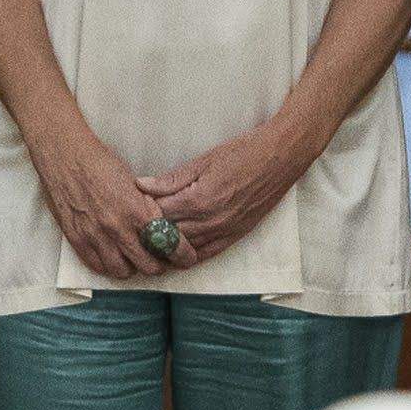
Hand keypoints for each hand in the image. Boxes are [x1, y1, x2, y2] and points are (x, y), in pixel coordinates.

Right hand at [30, 125, 173, 279]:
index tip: (186, 257)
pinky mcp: (77, 240)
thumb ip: (148, 208)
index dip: (182, 255)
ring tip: (135, 258)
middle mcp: (118, 228)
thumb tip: (162, 227)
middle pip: (149, 266)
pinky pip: (98, 267)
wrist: (66, 156)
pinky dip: (109, 266)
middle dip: (160, 265)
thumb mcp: (135, 183)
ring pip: (123, 272)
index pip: (168, 244)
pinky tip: (113, 257)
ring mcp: (96, 236)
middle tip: (161, 260)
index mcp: (137, 210)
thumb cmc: (100, 163)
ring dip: (133, 268)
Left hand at [139, 120, 316, 266]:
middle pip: (168, 238)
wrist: (280, 159)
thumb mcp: (203, 160)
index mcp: (198, 200)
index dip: (142, 213)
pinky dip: (188, 256)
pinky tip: (176, 252)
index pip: (159, 216)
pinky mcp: (235, 236)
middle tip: (134, 228)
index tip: (130, 209)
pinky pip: (206, 254)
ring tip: (150, 242)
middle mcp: (210, 222)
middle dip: (150, 234)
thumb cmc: (242, 153)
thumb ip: (171, 178)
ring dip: (166, 248)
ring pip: (185, 251)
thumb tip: (141, 185)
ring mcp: (223, 232)